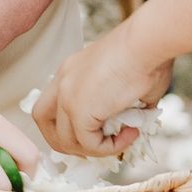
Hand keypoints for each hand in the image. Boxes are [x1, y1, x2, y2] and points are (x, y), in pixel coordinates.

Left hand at [36, 20, 172, 157]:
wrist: (147, 43)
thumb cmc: (146, 53)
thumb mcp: (123, 81)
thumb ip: (121, 105)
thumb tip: (134, 125)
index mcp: (71, 70)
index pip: (53, 104)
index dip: (68, 124)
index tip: (94, 131)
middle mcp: (62, 81)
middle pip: (44, 122)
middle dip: (67, 142)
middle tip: (96, 146)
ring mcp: (67, 96)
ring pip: (65, 140)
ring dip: (94, 148)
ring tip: (123, 139)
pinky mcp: (79, 111)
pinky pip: (89, 144)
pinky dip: (109, 147)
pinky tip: (130, 134)